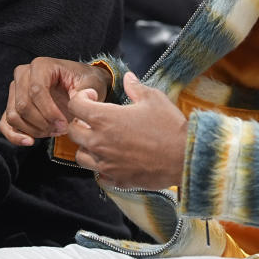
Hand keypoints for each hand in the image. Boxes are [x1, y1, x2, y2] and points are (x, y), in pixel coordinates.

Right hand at [0, 57, 111, 145]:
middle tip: (61, 130)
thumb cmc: (87, 82)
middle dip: (42, 123)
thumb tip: (80, 103)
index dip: (49, 112)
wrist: (83, 86)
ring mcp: (15, 90)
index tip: (64, 125)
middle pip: (23, 105)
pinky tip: (30, 141)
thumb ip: (86, 93)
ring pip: (14, 116)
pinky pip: (5, 124)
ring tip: (54, 132)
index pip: (37, 90)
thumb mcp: (91, 84)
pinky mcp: (12, 105)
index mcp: (42, 65)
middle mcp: (23, 74)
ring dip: (33, 130)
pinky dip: (15, 136)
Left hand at [66, 72, 187, 189]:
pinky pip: (98, 175)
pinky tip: (114, 160)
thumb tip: (128, 78)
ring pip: (80, 156)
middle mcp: (99, 142)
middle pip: (73, 132)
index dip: (81, 97)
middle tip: (95, 119)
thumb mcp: (154, 99)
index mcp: (105, 119)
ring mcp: (106, 163)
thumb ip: (136, 88)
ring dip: (87, 146)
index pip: (76, 105)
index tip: (93, 97)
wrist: (185, 156)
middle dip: (80, 121)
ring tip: (102, 140)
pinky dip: (102, 167)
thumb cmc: (169, 126)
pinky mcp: (116, 179)